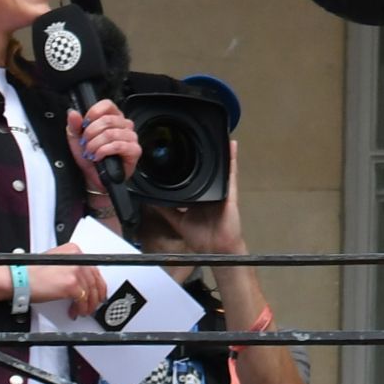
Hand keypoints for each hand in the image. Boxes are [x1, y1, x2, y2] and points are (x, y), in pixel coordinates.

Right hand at [27, 243, 106, 318]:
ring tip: (82, 311)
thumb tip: (82, 281)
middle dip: (95, 296)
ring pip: (90, 292)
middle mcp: (77, 258)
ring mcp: (75, 271)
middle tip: (93, 305)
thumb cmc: (31, 273)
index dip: (97, 284)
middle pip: (94, 280)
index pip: (92, 269)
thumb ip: (71, 268)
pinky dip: (80, 308)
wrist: (18, 280)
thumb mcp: (56, 263)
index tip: (98, 292)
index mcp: (73, 250)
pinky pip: (82, 300)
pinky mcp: (72, 284)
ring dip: (87, 305)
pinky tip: (75, 311)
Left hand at [68, 99, 139, 183]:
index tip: (84, 124)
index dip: (93, 113)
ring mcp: (131, 137)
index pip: (107, 105)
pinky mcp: (134, 150)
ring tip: (90, 152)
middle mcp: (124, 125)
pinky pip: (118, 145)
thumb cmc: (89, 157)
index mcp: (112, 118)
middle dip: (91, 133)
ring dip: (95, 144)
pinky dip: (104, 151)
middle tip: (85, 143)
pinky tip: (98, 156)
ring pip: (111, 133)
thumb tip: (73, 113)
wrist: (92, 177)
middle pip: (107, 120)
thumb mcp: (76, 139)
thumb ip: (74, 124)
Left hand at [154, 141, 244, 255]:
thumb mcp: (177, 219)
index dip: (188, 163)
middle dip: (205, 154)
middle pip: (208, 169)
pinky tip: (231, 147)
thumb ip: (165, 208)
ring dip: (220, 152)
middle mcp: (211, 191)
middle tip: (199, 135)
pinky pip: (231, 174)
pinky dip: (231, 160)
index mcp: (199, 196)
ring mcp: (221, 191)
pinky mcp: (229, 193)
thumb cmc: (201, 237)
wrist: (216, 248)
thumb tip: (151, 199)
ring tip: (216, 135)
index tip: (180, 150)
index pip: (193, 176)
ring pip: (220, 168)